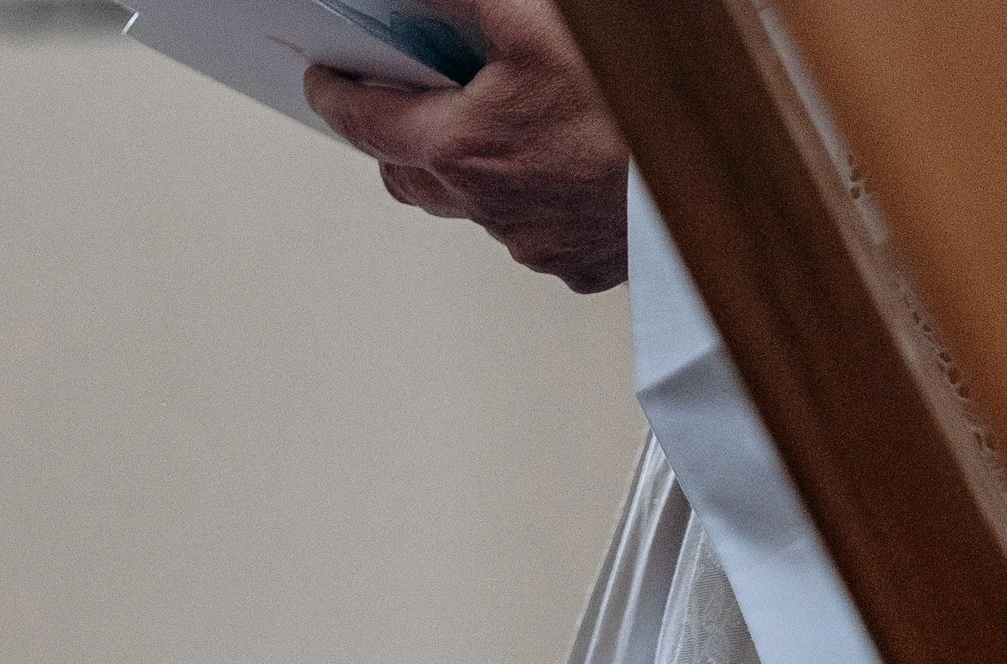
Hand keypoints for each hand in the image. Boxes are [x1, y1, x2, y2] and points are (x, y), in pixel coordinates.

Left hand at [303, 0, 629, 292]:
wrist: (716, 168)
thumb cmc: (637, 98)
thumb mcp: (540, 21)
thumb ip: (468, 0)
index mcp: (462, 147)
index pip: (366, 122)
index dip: (336, 95)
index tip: (323, 80)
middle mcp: (485, 205)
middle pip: (407, 178)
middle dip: (392, 141)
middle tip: (398, 106)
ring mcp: (530, 241)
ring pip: (468, 208)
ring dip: (465, 173)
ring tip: (491, 130)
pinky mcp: (575, 263)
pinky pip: (531, 233)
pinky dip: (528, 201)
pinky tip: (560, 167)